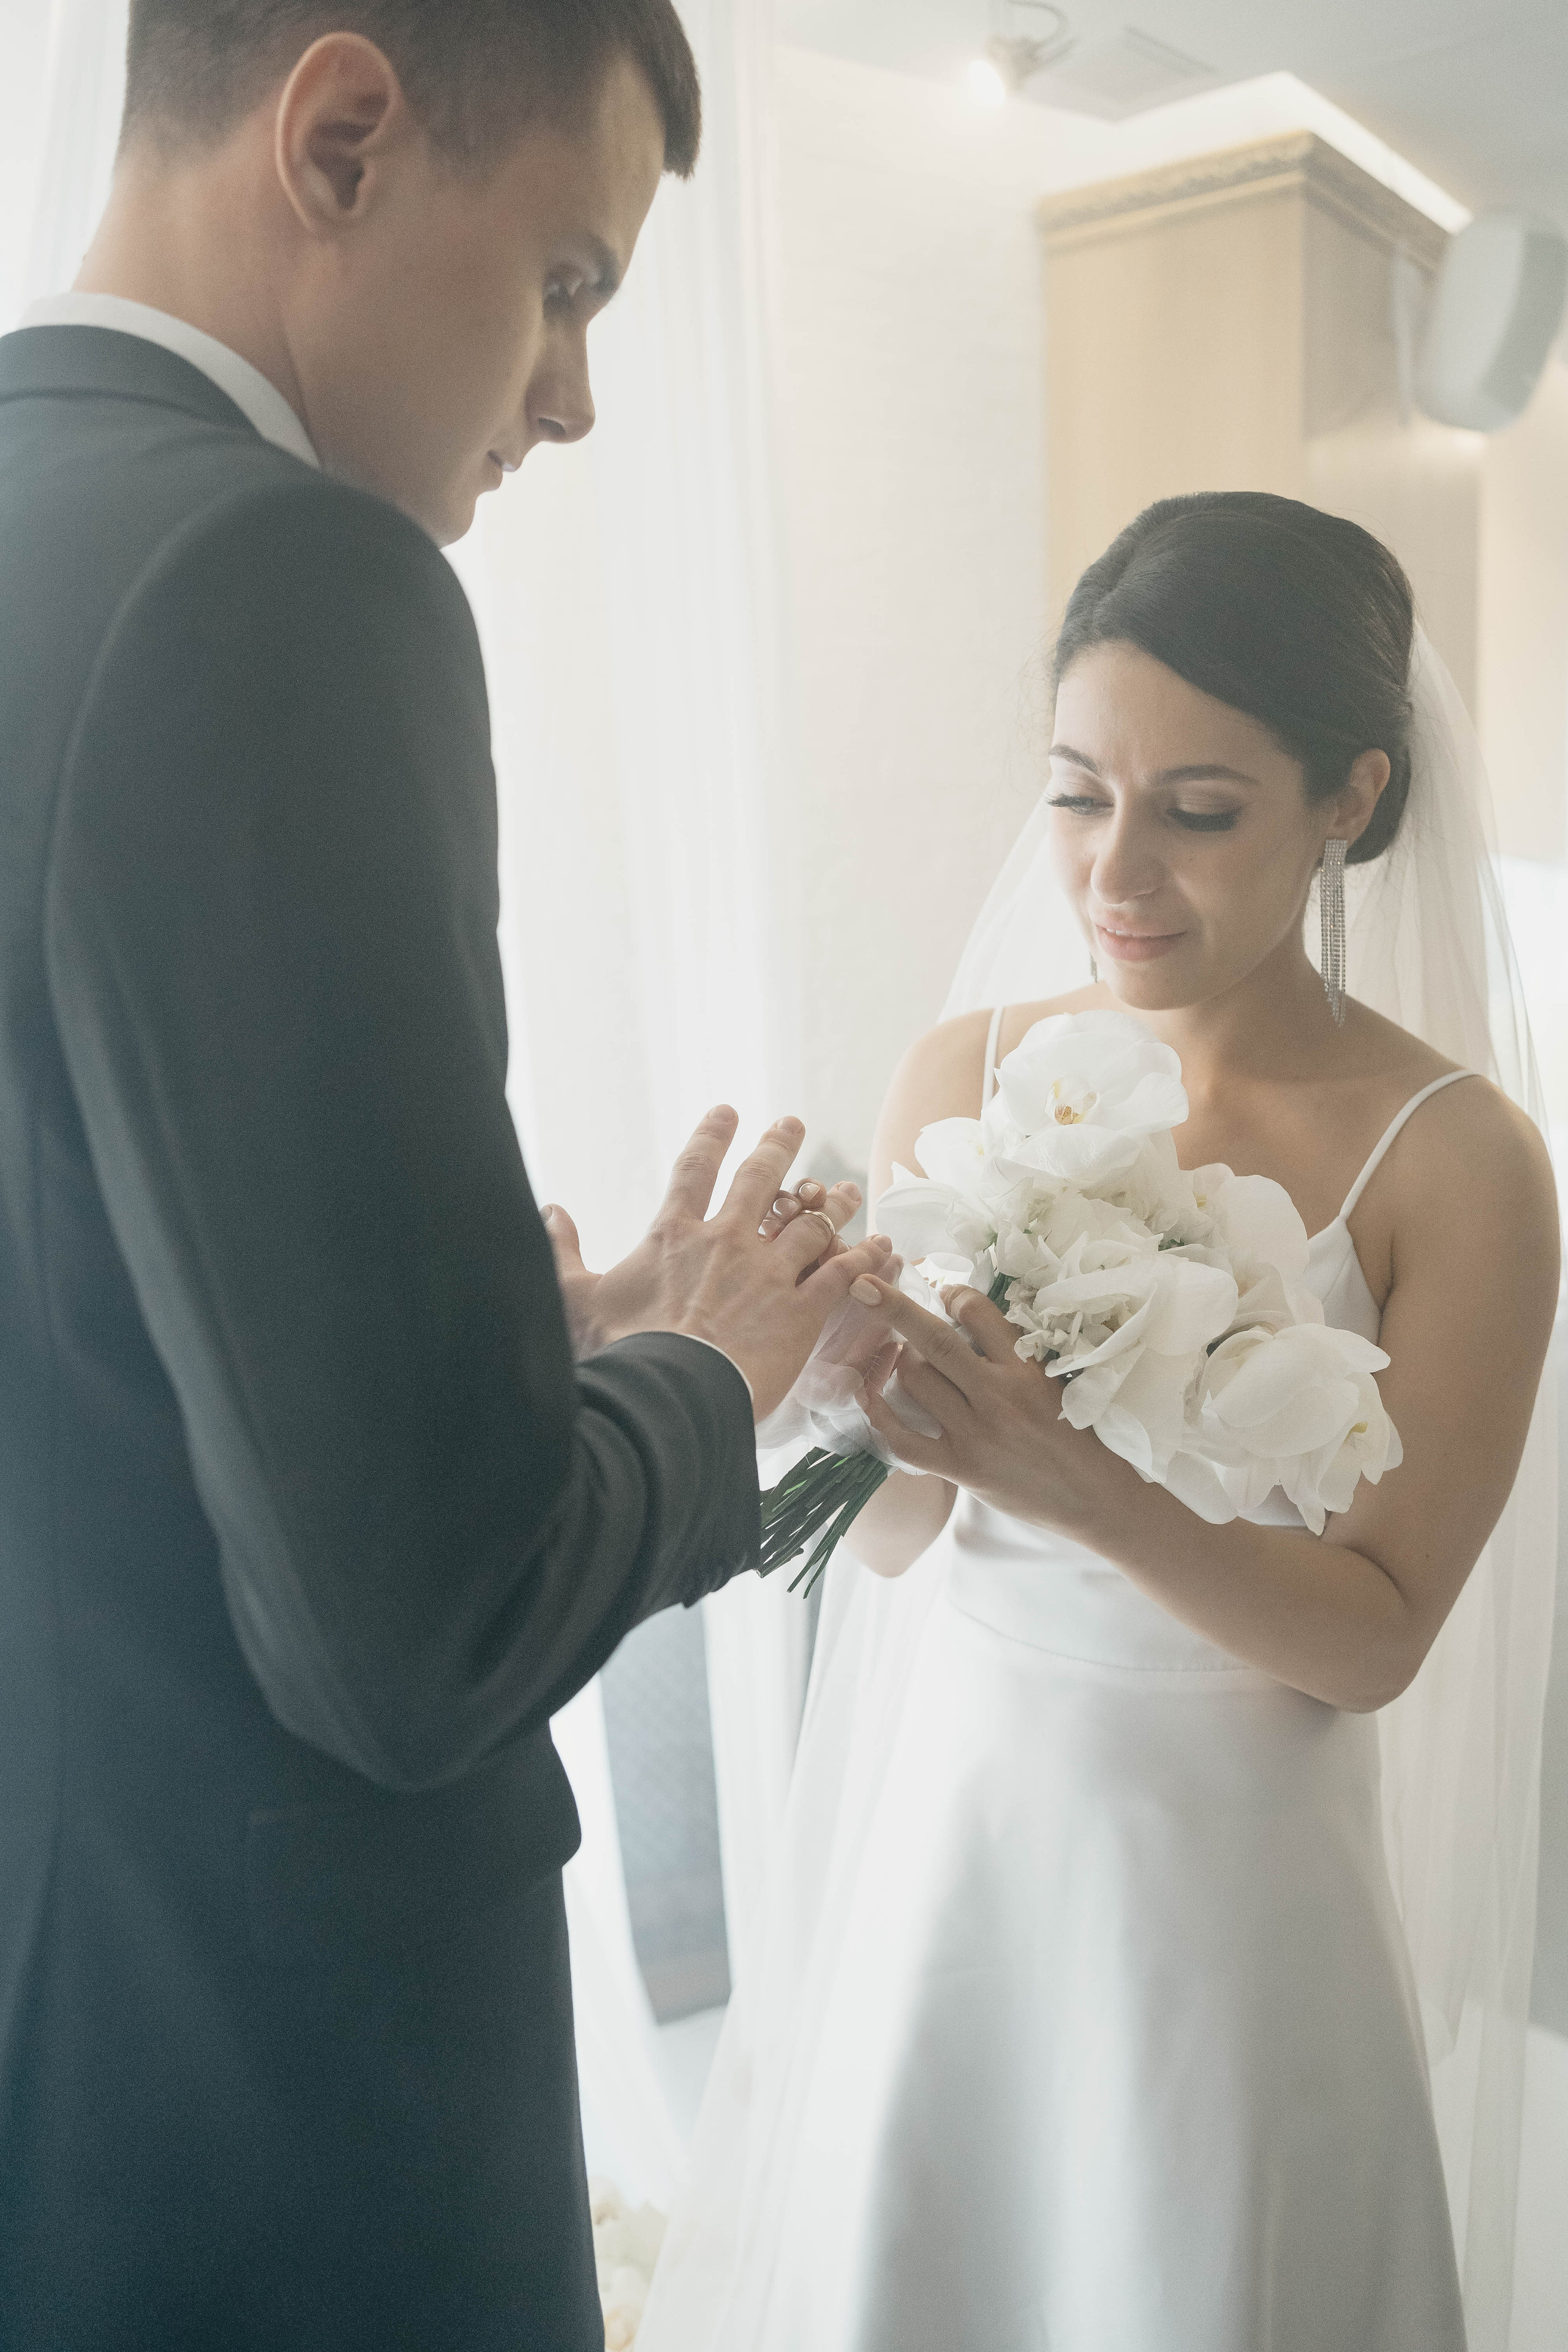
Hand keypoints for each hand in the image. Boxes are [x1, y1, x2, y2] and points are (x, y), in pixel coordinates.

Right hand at [543, 1109, 894, 1421]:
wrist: (666, 1395)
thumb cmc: (619, 1351)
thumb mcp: (575, 1297)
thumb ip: (563, 1252)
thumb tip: (550, 1212)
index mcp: (674, 1234)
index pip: (694, 1169)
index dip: (712, 1135)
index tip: (728, 1110)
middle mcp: (727, 1241)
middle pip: (760, 1179)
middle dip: (778, 1147)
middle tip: (792, 1124)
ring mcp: (767, 1273)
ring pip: (810, 1223)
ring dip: (831, 1205)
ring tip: (846, 1190)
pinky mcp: (800, 1310)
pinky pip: (840, 1274)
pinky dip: (863, 1259)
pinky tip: (881, 1246)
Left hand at [851, 1276, 1117, 1536]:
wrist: (1093, 1499)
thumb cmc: (1074, 1436)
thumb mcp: (1051, 1384)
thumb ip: (1010, 1356)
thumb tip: (963, 1320)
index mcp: (1025, 1369)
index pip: (978, 1312)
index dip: (951, 1293)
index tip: (940, 1291)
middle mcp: (998, 1396)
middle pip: (935, 1341)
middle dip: (894, 1307)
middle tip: (865, 1285)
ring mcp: (976, 1434)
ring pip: (915, 1380)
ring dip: (900, 1361)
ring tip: (904, 1358)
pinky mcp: (960, 1468)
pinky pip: (904, 1439)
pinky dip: (879, 1416)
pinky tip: (868, 1396)